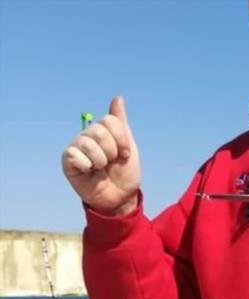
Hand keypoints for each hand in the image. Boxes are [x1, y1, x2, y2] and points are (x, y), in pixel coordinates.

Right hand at [61, 96, 139, 215]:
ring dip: (101, 161)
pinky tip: (89, 172)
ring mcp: (76, 148)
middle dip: (112, 152)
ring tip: (101, 169)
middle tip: (111, 163)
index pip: (110, 121)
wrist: (121, 198)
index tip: (125, 154)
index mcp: (102, 131)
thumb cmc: (124, 174)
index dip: (121, 140)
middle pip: (100, 131)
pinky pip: (75, 154)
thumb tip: (118, 98)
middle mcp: (87, 136)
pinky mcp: (68, 162)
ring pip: (88, 143)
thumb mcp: (128, 146)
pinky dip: (87, 166)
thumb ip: (121, 123)